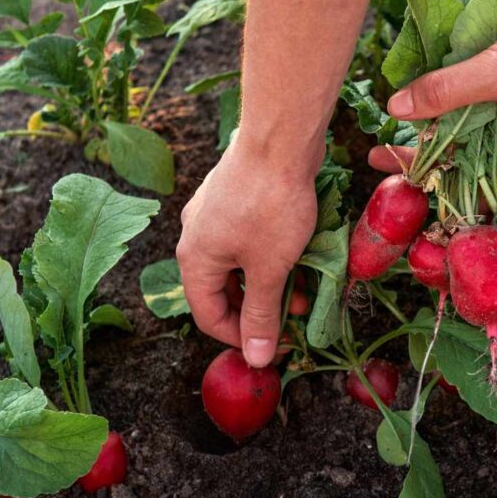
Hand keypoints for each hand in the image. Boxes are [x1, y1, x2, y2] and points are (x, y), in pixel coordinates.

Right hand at [177, 138, 318, 366]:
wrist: (279, 140)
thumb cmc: (271, 206)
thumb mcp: (270, 268)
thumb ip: (262, 313)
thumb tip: (255, 357)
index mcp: (194, 260)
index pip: (208, 316)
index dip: (241, 337)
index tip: (274, 347)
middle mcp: (195, 237)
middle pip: (221, 291)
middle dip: (258, 311)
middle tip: (292, 323)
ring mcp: (213, 215)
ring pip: (238, 265)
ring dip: (268, 285)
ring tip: (302, 296)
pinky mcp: (234, 199)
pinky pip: (247, 241)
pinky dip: (269, 258)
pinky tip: (297, 261)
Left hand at [369, 0, 496, 186]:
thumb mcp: (496, 69)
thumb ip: (444, 92)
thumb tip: (396, 109)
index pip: (466, 188)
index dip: (427, 182)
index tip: (389, 170)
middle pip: (471, 167)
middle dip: (429, 157)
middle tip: (383, 149)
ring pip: (482, 140)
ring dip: (448, 132)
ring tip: (407, 125)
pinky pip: (496, 118)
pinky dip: (469, 111)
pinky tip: (446, 97)